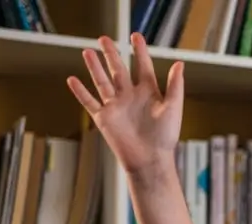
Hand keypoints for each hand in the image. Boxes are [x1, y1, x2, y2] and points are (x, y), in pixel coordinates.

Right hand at [68, 33, 182, 181]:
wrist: (150, 160)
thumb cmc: (165, 137)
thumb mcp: (173, 107)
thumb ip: (175, 85)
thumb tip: (179, 63)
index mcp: (148, 93)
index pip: (142, 66)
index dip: (140, 51)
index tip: (136, 35)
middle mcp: (130, 96)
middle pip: (118, 70)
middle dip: (111, 54)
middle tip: (104, 38)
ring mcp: (116, 106)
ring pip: (101, 81)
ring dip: (94, 67)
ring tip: (87, 51)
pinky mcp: (104, 118)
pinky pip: (89, 102)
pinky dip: (80, 91)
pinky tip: (72, 79)